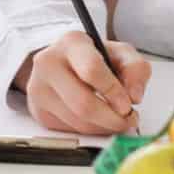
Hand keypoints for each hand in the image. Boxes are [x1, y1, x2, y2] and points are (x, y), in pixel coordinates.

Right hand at [17, 32, 152, 135]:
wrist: (61, 62)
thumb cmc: (93, 57)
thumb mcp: (119, 53)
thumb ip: (135, 68)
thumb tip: (134, 96)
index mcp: (71, 43)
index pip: (91, 70)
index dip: (113, 92)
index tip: (128, 105)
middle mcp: (48, 63)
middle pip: (83, 104)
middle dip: (112, 119)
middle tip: (128, 120)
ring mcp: (39, 89)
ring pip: (78, 122)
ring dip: (104, 128)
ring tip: (116, 120)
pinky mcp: (39, 111)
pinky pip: (70, 131)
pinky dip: (90, 131)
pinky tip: (97, 121)